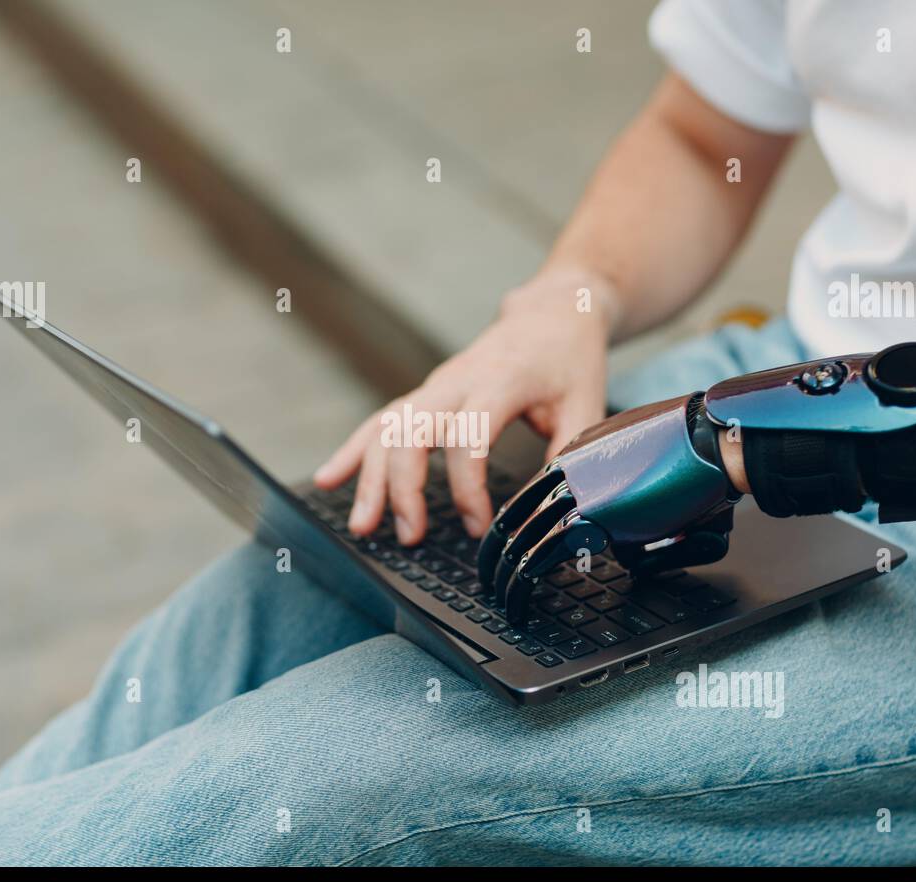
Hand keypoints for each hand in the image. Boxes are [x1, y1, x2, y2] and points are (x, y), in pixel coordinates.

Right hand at [314, 268, 613, 545]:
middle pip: (411, 431)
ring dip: (370, 478)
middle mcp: (459, 380)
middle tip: (411, 536)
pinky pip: (381, 421)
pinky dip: (353, 450)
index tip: (480, 525)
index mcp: (502, 380)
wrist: (554, 311)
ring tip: (362, 526)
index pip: (468, 435)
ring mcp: (436, 385)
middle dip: (402, 487)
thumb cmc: (571, 360)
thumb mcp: (587, 409)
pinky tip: (329, 479)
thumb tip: (552, 512)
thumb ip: (567, 459)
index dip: (467, 485)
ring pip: (388, 428)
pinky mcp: (426, 393)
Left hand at [476, 392, 738, 621]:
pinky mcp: (586, 515)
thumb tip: (625, 556)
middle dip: (497, 555)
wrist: (714, 442)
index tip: (508, 551)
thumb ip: (632, 520)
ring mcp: (573, 490)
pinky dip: (521, 585)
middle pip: (515, 516)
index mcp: (580, 455)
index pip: (531, 494)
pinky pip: (538, 556)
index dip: (514, 528)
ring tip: (501, 600)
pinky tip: (517, 604)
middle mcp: (568, 468)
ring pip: (520, 538)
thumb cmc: (698, 465)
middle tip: (491, 581)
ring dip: (505, 575)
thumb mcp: (653, 491)